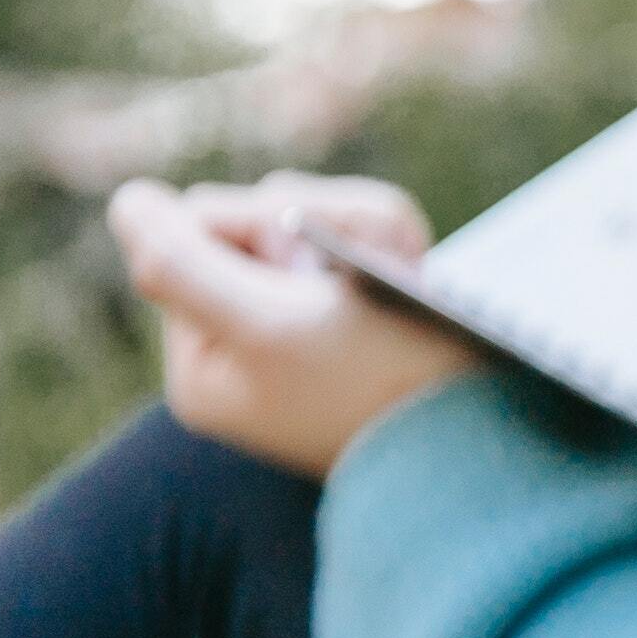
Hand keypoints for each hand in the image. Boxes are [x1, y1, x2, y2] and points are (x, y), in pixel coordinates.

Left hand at [107, 173, 477, 476]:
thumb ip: (179, 263)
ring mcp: (315, 331)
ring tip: (404, 269)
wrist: (505, 435)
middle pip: (251, 222)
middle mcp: (250, 349)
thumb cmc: (387, 385)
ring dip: (365, 228)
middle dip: (316, 226)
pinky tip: (418, 273)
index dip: (253, 226)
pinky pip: (365, 237)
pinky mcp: (376, 315)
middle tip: (362, 275)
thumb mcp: (267, 325)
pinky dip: (393, 240)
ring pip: (314, 219)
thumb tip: (130, 201)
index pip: (194, 236)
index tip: (307, 270)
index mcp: (206, 363)